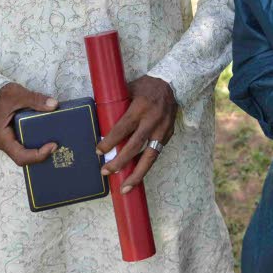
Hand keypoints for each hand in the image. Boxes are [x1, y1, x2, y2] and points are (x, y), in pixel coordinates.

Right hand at [0, 82, 59, 166]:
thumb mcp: (17, 95)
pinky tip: (47, 134)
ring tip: (55, 141)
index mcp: (2, 138)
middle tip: (58, 145)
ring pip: (24, 151)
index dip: (38, 155)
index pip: (21, 157)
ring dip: (39, 149)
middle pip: (24, 157)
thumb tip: (54, 105)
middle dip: (41, 154)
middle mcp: (4, 143)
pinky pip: (24, 142)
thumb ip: (35, 99)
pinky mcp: (11, 134)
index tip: (53, 146)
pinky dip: (35, 141)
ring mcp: (7, 139)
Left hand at [96, 75, 176, 193]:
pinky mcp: (168, 136)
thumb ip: (118, 104)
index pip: (122, 129)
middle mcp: (152, 121)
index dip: (110, 142)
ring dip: (136, 174)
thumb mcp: (130, 90)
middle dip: (119, 162)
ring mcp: (162, 130)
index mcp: (140, 108)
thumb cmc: (146, 86)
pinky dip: (145, 166)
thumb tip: (99, 118)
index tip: (99, 151)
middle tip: (105, 172)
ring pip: (149, 157)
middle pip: (134, 146)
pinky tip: (136, 175)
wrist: (173, 84)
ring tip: (125, 187)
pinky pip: (155, 154)